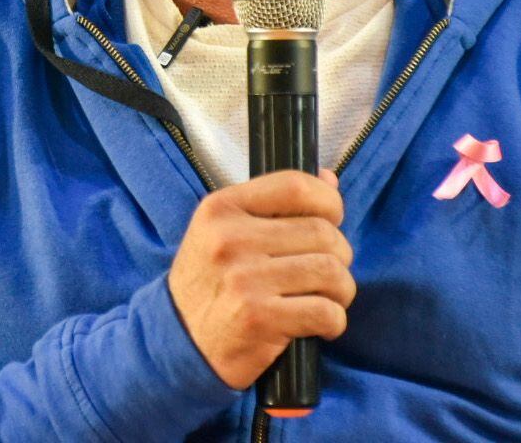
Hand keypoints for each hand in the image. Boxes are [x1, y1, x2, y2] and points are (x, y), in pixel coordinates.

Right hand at [166, 168, 356, 389]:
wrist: (179, 341)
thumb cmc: (210, 284)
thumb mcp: (224, 232)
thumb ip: (274, 206)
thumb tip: (329, 180)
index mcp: (221, 208)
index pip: (295, 186)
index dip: (329, 202)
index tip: (330, 220)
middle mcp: (230, 239)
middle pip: (323, 233)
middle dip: (339, 256)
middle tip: (324, 274)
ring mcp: (243, 279)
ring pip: (331, 272)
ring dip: (340, 291)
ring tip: (325, 299)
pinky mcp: (258, 318)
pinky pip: (326, 312)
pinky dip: (334, 322)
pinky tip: (319, 325)